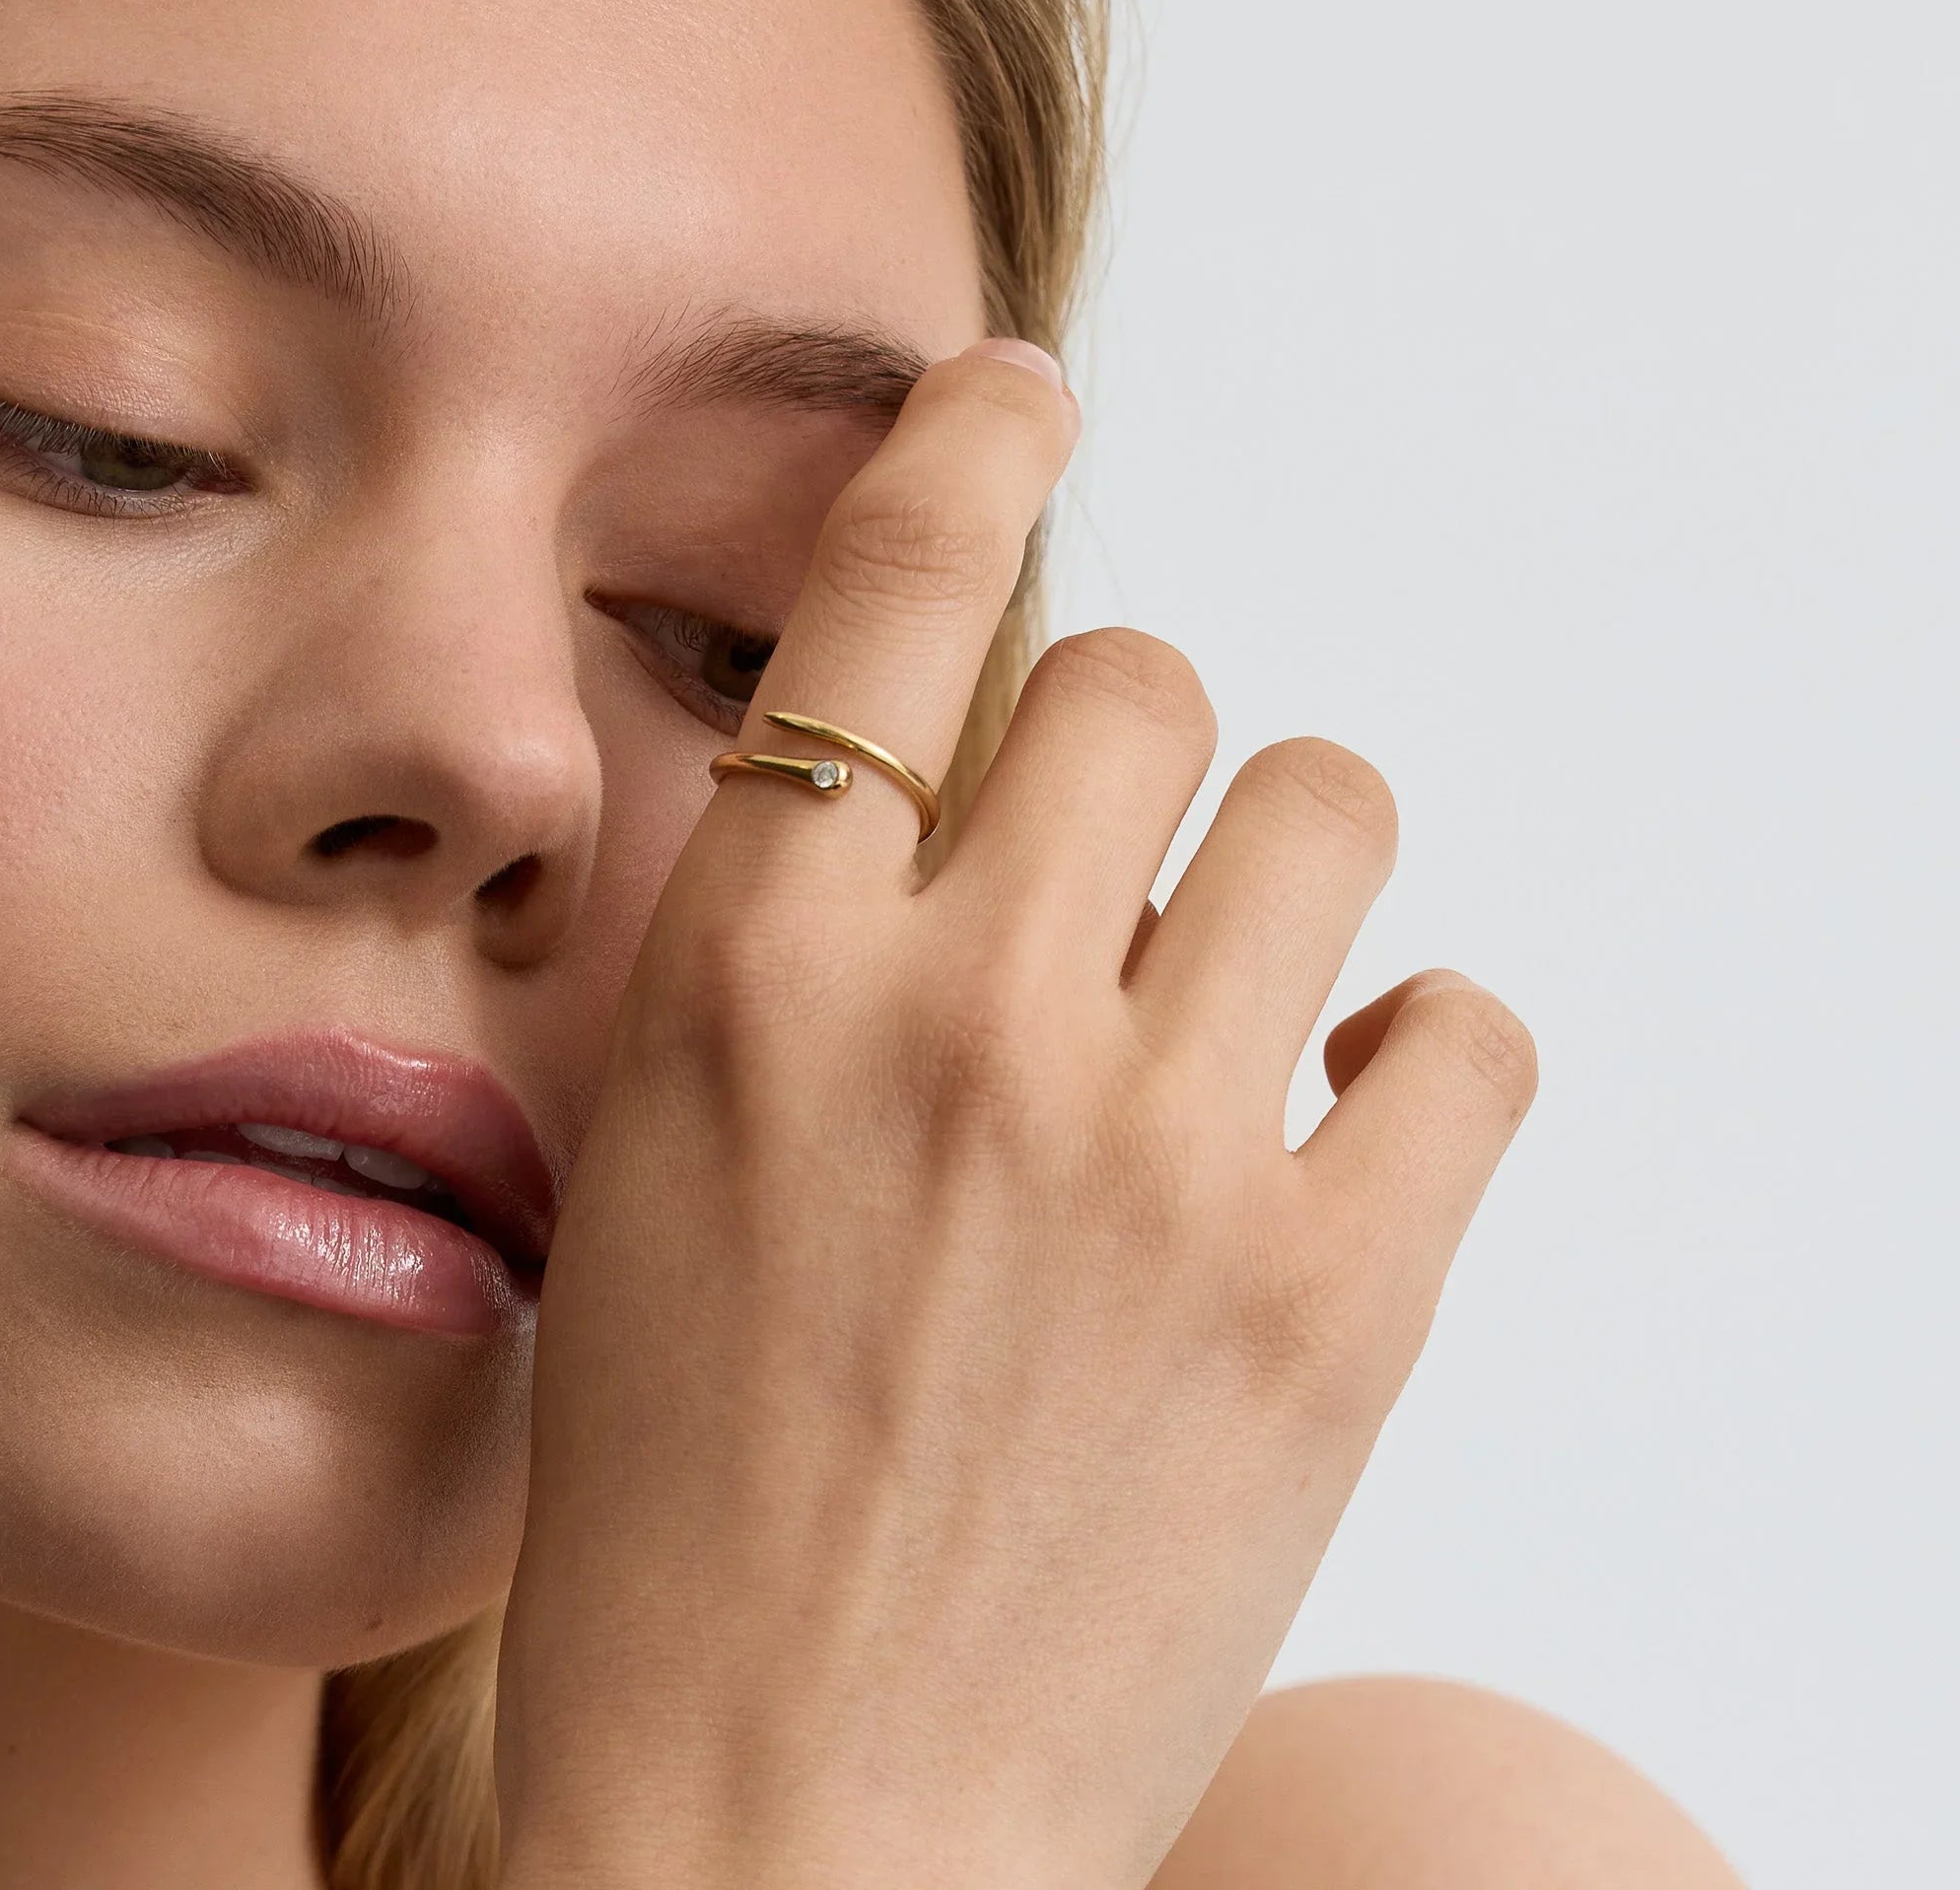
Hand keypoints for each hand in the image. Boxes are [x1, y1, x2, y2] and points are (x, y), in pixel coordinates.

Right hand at [491, 340, 1538, 1889]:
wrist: (780, 1824)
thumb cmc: (687, 1516)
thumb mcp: (667, 1174)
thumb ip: (803, 962)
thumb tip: (976, 813)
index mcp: (751, 978)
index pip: (884, 590)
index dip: (968, 445)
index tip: (1023, 391)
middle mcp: (954, 1017)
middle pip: (1157, 678)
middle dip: (1146, 760)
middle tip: (1129, 889)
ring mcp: (1156, 1150)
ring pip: (1330, 806)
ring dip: (1294, 881)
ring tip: (1243, 1013)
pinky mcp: (1333, 1294)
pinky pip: (1470, 1030)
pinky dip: (1419, 1063)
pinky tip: (1336, 1143)